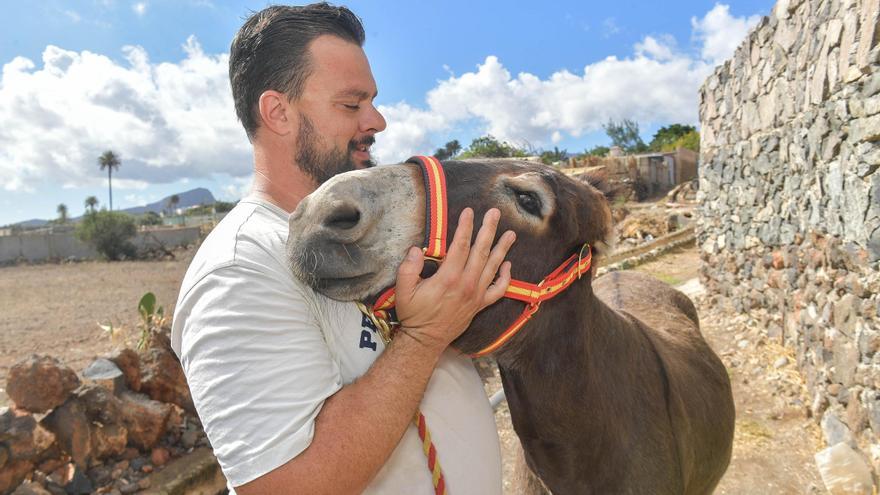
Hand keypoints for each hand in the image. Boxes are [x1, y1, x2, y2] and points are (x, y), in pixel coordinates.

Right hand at [394, 208, 514, 352]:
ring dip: (502, 248)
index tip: (468, 212)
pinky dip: (505, 277)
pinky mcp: (480, 304)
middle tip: (495, 213)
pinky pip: (498, 290)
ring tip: (511, 233)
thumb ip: (408, 268)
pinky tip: (507, 264)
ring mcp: (476, 295)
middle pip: (481, 251)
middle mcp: (466, 284)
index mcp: (448, 277)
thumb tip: (416, 249)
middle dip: (488, 230)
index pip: (460, 246)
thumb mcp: (403, 290)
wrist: (426, 340)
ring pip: (493, 267)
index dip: (465, 227)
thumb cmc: (414, 314)